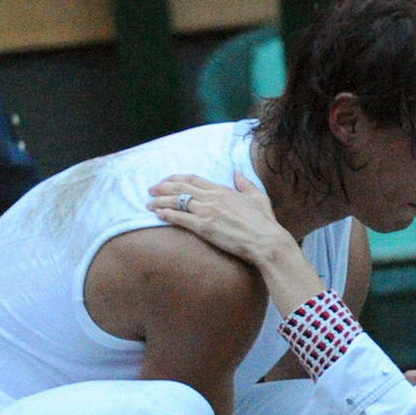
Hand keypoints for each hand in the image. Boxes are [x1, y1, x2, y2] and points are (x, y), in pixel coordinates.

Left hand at [148, 173, 291, 263]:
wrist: (266, 241)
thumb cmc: (265, 223)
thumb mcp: (258, 197)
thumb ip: (245, 184)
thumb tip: (237, 173)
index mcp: (223, 190)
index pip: (194, 180)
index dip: (177, 179)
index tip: (166, 181)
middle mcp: (212, 198)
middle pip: (181, 188)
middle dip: (162, 187)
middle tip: (150, 190)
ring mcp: (207, 211)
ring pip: (177, 201)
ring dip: (160, 201)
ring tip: (148, 203)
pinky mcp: (204, 227)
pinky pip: (180, 218)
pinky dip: (166, 214)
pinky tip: (157, 214)